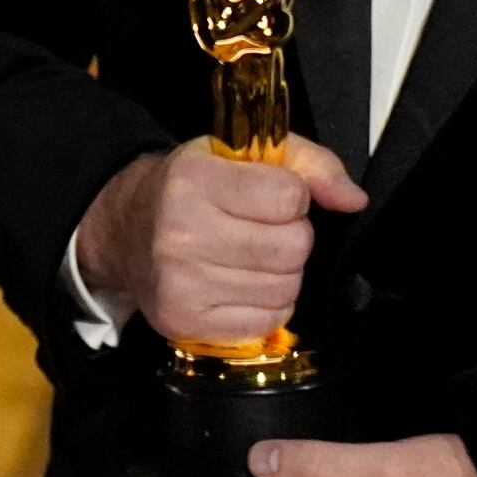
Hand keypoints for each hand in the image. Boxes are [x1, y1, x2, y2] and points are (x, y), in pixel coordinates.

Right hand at [73, 135, 364, 347]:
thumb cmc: (191, 190)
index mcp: (193, 180)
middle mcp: (180, 232)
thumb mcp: (243, 155)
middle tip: (260, 232)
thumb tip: (353, 200)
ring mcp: (180, 282)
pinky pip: (267, 320)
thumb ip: (309, 164)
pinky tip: (240, 287)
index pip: (289, 197)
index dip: (291, 198)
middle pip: (293, 247)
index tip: (267, 199)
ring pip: (286, 287)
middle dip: (290, 239)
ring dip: (280, 275)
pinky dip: (265, 306)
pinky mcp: (184, 320)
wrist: (124, 230)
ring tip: (248, 260)